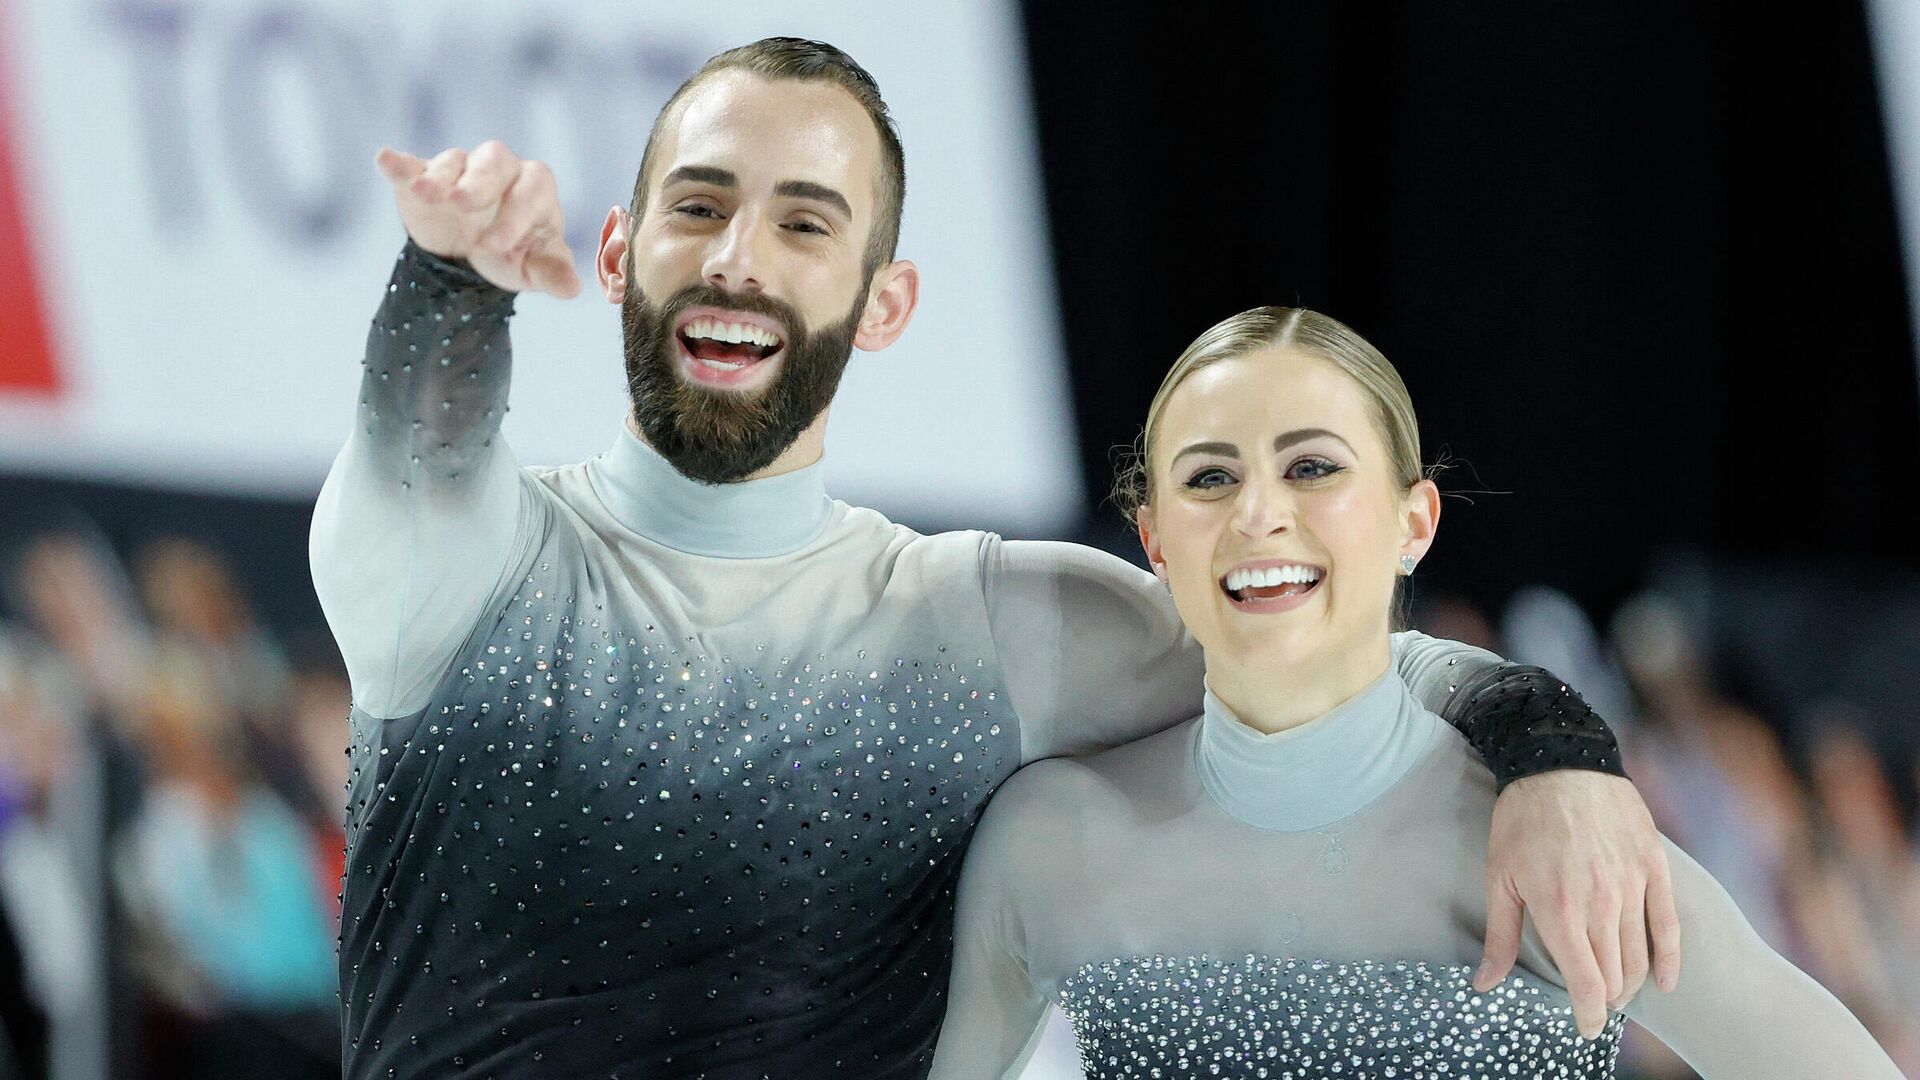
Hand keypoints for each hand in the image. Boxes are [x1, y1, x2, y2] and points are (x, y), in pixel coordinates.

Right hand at [375, 141, 580, 297]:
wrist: (475, 254)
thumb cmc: (515, 252)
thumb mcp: (534, 267)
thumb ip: (552, 274)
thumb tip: (572, 290)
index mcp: (534, 188)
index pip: (532, 191)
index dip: (517, 213)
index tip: (498, 245)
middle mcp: (500, 170)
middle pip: (493, 161)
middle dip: (479, 182)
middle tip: (463, 203)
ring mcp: (460, 170)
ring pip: (452, 161)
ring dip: (438, 177)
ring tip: (426, 194)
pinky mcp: (423, 177)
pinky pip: (412, 165)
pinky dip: (399, 164)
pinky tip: (386, 161)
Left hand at [1474, 771, 1679, 1038]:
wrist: (1561, 760)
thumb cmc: (1522, 820)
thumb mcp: (1499, 877)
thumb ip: (1500, 937)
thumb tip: (1483, 984)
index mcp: (1560, 908)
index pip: (1586, 983)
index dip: (1588, 1014)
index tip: (1584, 1027)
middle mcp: (1602, 902)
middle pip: (1616, 975)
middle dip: (1605, 999)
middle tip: (1594, 1004)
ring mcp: (1633, 884)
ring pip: (1641, 955)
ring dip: (1630, 982)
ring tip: (1616, 991)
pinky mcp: (1655, 866)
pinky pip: (1668, 924)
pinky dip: (1669, 958)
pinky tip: (1665, 981)